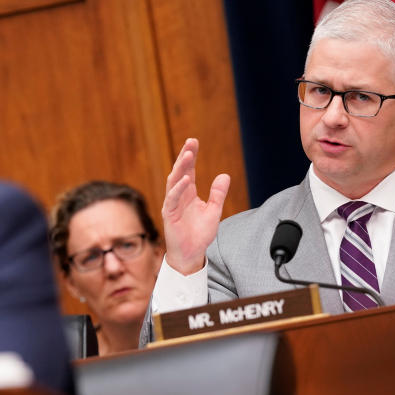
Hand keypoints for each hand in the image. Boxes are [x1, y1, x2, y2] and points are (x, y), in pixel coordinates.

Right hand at [162, 138, 230, 273]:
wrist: (191, 254)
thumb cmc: (199, 234)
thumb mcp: (213, 211)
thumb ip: (218, 194)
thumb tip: (225, 175)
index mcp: (188, 193)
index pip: (188, 170)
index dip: (191, 156)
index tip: (194, 141)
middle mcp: (178, 196)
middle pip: (179, 172)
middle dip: (184, 156)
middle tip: (190, 142)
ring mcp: (172, 204)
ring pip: (173, 182)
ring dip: (180, 168)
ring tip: (188, 155)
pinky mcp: (169, 215)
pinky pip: (172, 199)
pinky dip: (178, 189)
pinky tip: (186, 180)